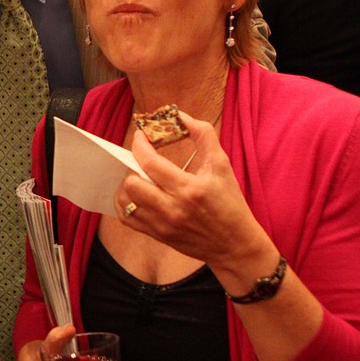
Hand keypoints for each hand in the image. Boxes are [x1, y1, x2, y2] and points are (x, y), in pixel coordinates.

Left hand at [117, 112, 272, 269]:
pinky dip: (125, 204)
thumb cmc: (230, 202)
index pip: (150, 162)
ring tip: (138, 176)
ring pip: (125, 202)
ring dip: (126, 184)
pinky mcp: (157, 235)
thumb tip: (180, 116)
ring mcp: (162, 225)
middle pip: (132, 183)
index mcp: (189, 189)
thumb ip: (203, 135)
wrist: (234, 244)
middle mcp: (172, 208)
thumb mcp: (222, 164)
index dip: (140, 144)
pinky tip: (134, 194)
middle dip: (132, 166)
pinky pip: (127, 219)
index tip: (141, 136)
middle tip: (142, 160)